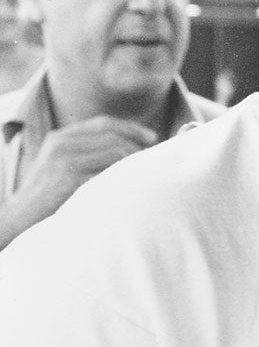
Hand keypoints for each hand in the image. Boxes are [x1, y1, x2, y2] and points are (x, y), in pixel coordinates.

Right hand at [0, 116, 155, 248]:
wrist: (18, 222)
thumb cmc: (47, 200)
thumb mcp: (62, 169)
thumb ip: (87, 155)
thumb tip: (132, 149)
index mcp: (60, 137)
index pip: (103, 123)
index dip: (131, 128)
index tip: (152, 138)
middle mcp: (60, 143)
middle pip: (113, 136)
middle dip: (136, 147)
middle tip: (150, 162)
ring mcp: (63, 159)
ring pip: (115, 152)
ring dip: (133, 163)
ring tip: (141, 175)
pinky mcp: (68, 176)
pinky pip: (107, 172)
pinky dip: (122, 177)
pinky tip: (128, 187)